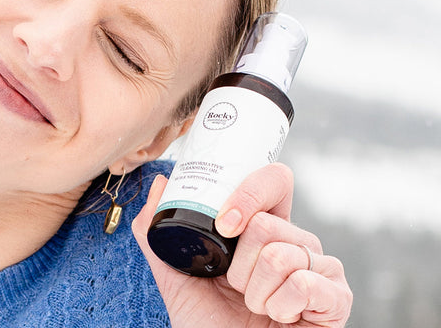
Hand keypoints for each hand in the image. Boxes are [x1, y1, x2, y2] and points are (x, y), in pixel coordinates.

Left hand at [131, 163, 352, 326]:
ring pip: (281, 255)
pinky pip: (304, 284)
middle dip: (239, 265)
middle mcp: (297, 243)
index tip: (224, 224)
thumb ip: (156, 232)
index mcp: (266, 229)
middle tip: (237, 287)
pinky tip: (279, 317)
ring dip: (255, 292)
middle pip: (267, 224)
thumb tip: (160, 183)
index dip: (249, 194)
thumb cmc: (208, 322)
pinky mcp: (337, 299)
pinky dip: (279, 306)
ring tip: (256, 306)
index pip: (274, 181)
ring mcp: (322, 269)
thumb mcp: (174, 275)